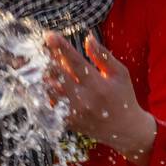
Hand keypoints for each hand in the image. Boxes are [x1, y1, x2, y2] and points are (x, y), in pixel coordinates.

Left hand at [44, 30, 155, 165]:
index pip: (76, 62)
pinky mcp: (68, 122)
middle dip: (48, 58)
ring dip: (44, 74)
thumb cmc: (123, 97)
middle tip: (41, 47)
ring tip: (40, 63)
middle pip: (59, 75)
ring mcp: (74, 112)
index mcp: (98, 85)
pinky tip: (45, 81)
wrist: (124, 129)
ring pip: (51, 90)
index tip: (49, 36)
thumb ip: (102, 56)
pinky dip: (46, 91)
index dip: (61, 48)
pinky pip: (51, 104)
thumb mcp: (120, 73)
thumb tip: (88, 38)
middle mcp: (84, 99)